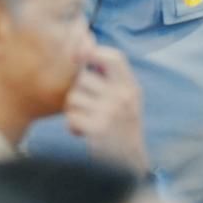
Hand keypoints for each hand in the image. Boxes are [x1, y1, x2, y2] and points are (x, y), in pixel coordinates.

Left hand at [64, 44, 148, 172]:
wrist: (128, 163)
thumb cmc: (120, 125)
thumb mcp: (123, 97)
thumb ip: (106, 73)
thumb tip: (82, 39)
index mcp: (130, 86)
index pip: (114, 57)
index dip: (93, 52)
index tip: (80, 58)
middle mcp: (124, 96)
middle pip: (82, 78)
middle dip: (76, 91)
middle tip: (84, 105)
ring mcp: (112, 112)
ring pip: (73, 97)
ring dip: (72, 110)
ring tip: (84, 119)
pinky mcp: (98, 129)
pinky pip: (71, 116)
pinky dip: (72, 125)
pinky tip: (82, 132)